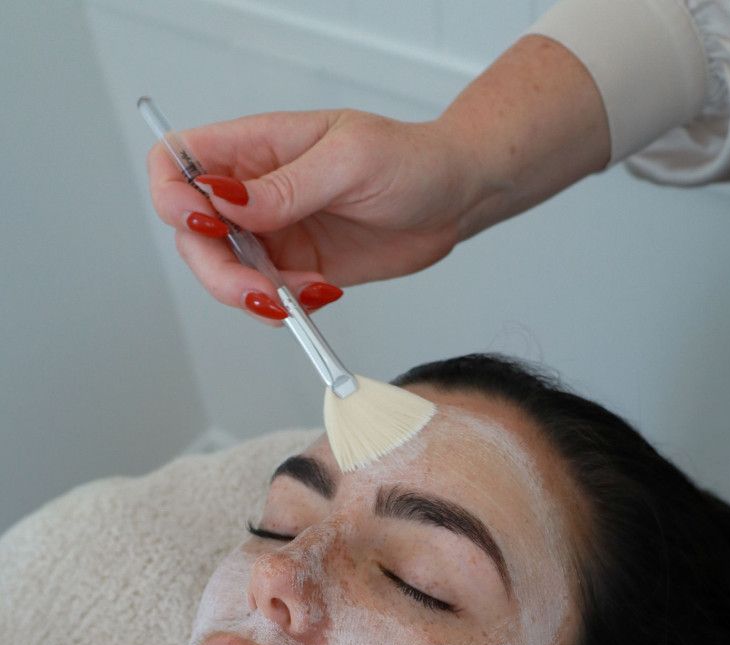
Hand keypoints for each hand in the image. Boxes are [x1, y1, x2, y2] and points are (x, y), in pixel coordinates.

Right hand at [147, 108, 473, 322]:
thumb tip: (223, 201)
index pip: (177, 162)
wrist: (454, 199)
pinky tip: (322, 294)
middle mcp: (254, 191)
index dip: (172, 196)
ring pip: (225, 273)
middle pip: (192, 234)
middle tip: (262, 293)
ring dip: (253, 297)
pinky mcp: (297, 268)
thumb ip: (286, 186)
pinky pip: (267, 298)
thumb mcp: (349, 161)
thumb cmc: (410, 160)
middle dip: (218, 271)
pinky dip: (284, 308)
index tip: (204, 224)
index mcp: (256, 147)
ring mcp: (273, 233)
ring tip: (303, 296)